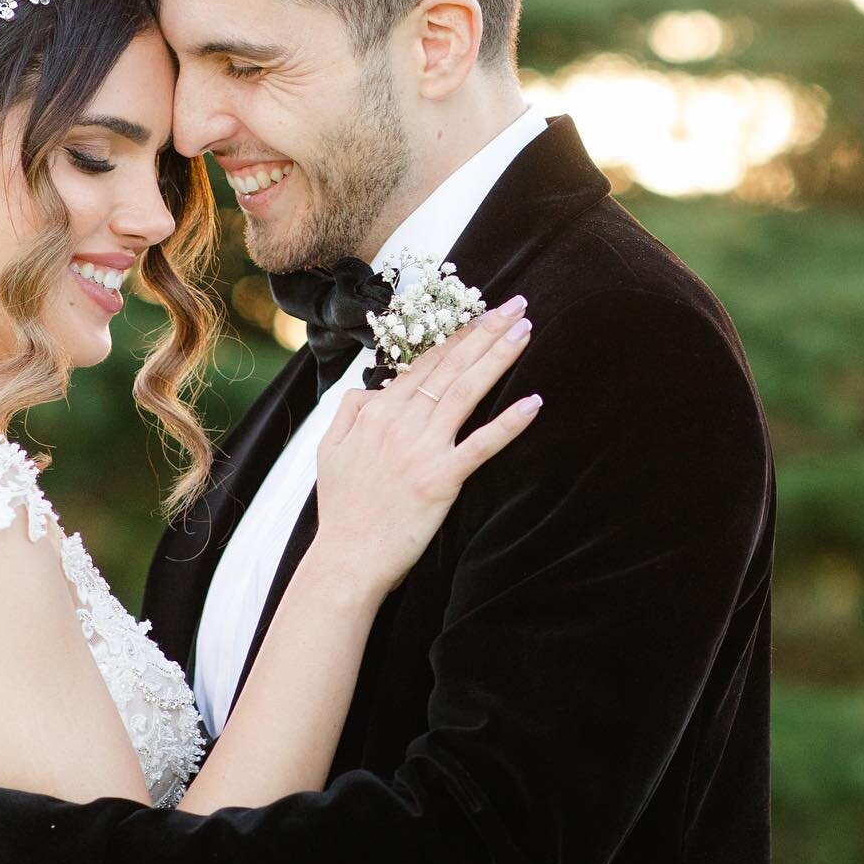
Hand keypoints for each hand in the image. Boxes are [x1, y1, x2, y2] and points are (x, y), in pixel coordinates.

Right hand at [313, 295, 540, 595]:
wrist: (347, 559)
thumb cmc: (342, 510)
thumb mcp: (330, 451)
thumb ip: (350, 411)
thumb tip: (374, 389)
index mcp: (377, 413)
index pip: (423, 364)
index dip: (456, 336)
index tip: (481, 314)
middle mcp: (401, 423)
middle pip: (450, 368)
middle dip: (485, 332)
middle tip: (516, 304)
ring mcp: (422, 449)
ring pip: (466, 393)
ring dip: (498, 358)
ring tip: (524, 331)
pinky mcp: (441, 479)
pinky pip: (481, 446)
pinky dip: (508, 424)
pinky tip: (533, 403)